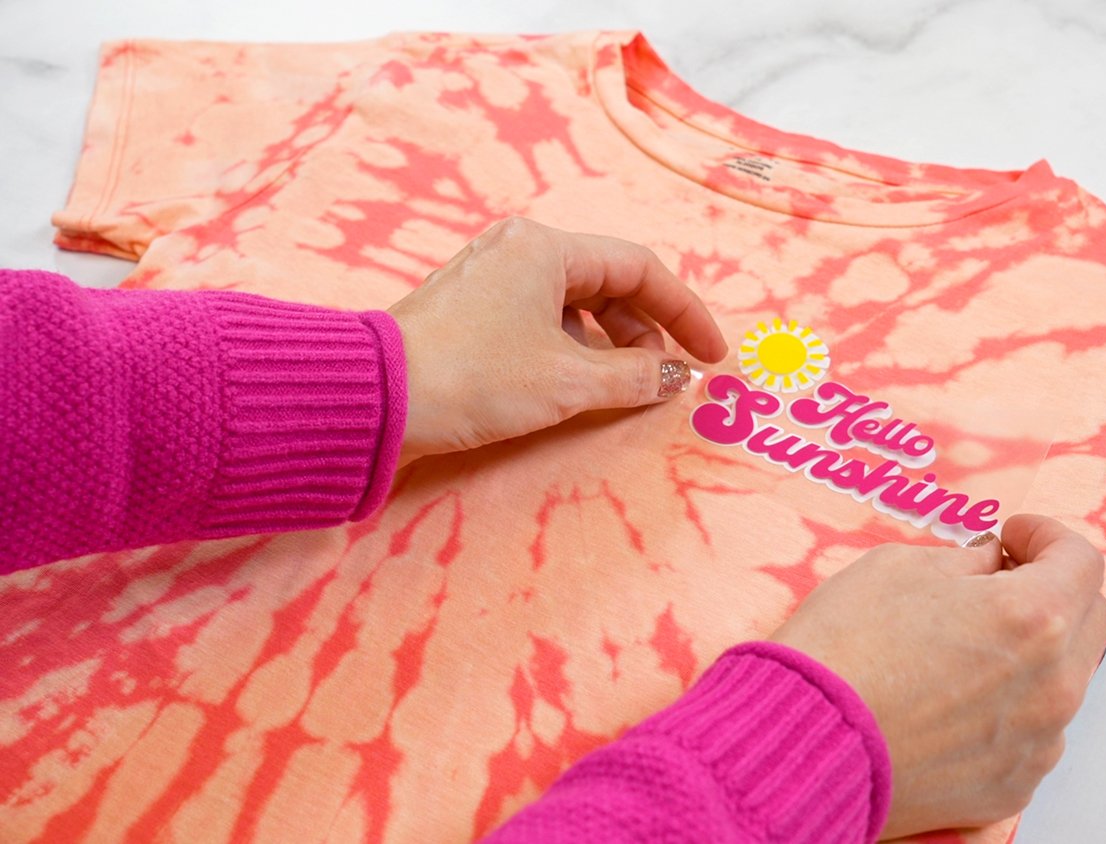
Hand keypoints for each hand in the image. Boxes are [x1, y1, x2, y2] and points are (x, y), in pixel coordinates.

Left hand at [387, 217, 728, 462]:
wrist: (376, 400)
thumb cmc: (477, 379)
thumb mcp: (569, 381)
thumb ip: (636, 376)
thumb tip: (676, 377)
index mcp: (546, 247)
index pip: (639, 269)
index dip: (684, 313)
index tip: (710, 356)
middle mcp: (517, 249)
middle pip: (606, 283)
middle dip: (643, 332)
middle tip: (659, 380)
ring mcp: (488, 276)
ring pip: (572, 303)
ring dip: (606, 345)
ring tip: (617, 389)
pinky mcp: (469, 308)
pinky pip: (540, 318)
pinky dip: (569, 348)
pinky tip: (571, 385)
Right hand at [769, 515, 1105, 837]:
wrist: (803, 741)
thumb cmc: (844, 650)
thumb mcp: (899, 567)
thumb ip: (966, 561)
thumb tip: (989, 565)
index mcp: (1033, 617)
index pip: (1081, 560)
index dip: (1046, 535)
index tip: (1013, 535)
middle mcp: (1053, 685)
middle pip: (1089, 619)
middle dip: (1054, 587)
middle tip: (1004, 577)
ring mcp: (1038, 742)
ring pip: (1065, 680)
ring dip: (1036, 649)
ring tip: (974, 642)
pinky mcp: (1013, 785)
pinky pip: (1035, 732)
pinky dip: (1013, 705)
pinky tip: (959, 697)